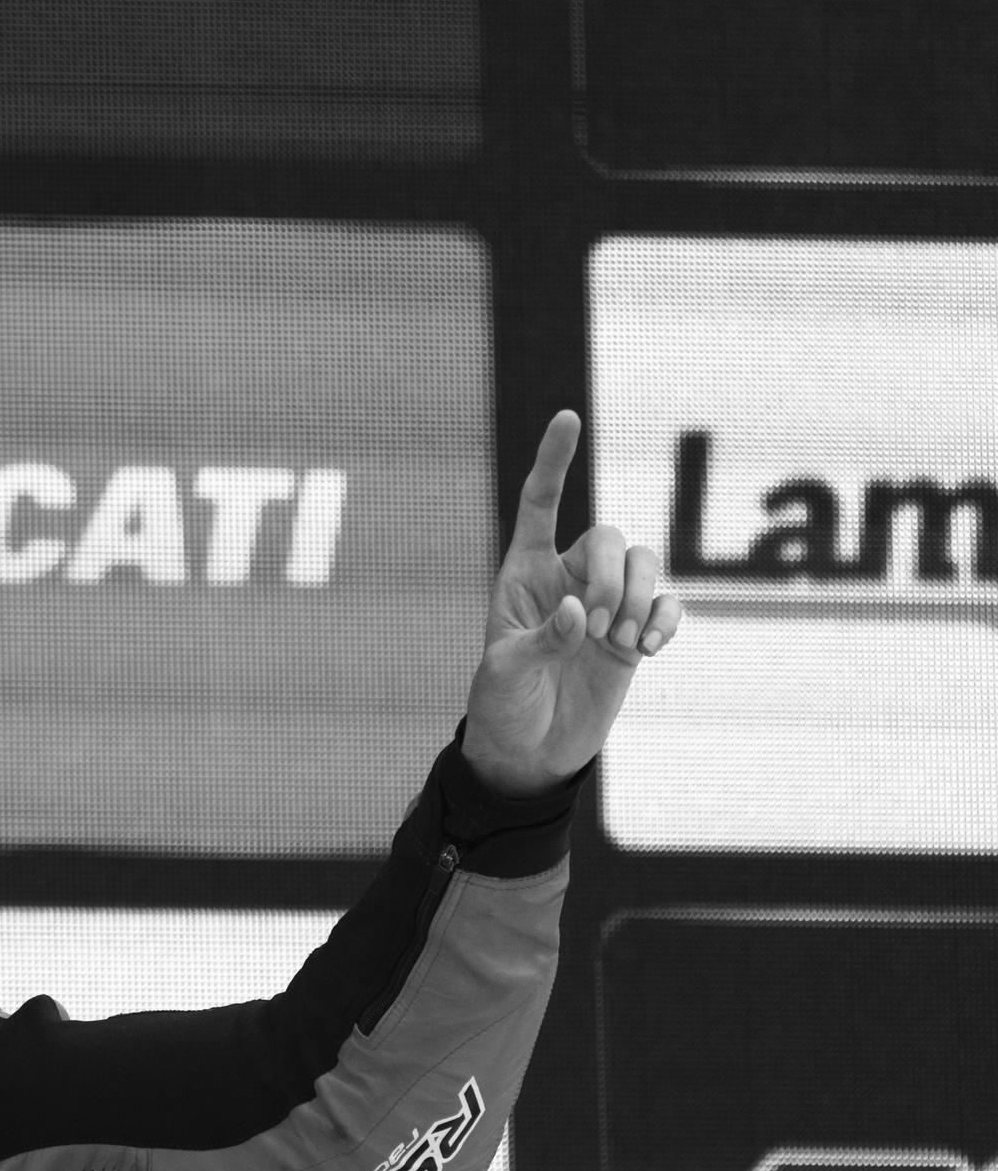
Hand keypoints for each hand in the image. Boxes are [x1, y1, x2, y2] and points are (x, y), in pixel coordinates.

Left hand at [461, 411, 684, 796]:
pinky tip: (651, 647)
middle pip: (608, 536)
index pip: (539, 504)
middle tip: (596, 626)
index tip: (567, 417)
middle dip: (611, 574)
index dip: (553, 461)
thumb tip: (581, 613)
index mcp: (522, 574)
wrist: (528, 753)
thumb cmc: (503, 705)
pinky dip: (668, 619)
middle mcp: (568, 580)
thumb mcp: (505, 673)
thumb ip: (542, 640)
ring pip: (645, 562)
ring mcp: (606, 605)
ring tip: (619, 642)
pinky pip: (668, 604)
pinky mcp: (635, 635)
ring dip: (640, 596)